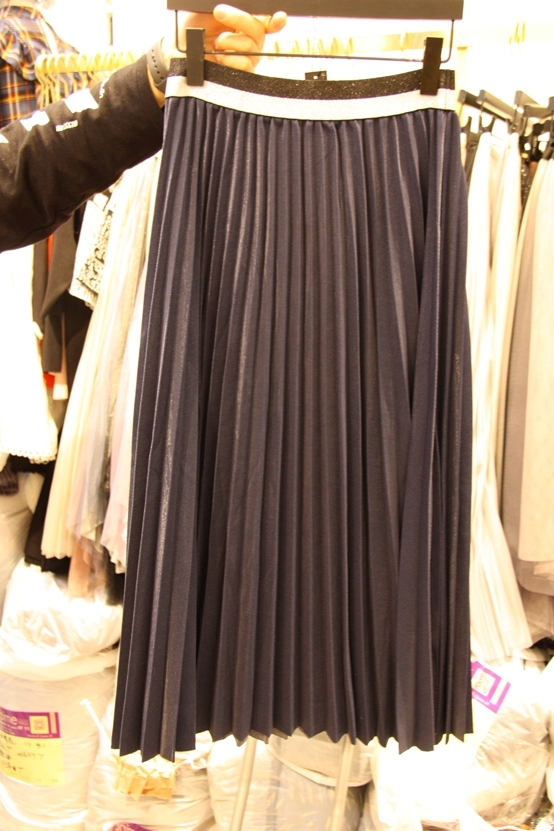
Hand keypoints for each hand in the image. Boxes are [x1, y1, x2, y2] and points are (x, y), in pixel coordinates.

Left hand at [165, 4, 286, 71]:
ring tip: (215, 43)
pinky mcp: (238, 78)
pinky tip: (219, 59)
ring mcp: (243, 61)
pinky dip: (231, 59)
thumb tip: (246, 6)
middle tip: (218, 12)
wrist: (175, 53)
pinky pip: (246, 65)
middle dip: (240, 19)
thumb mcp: (206, 9)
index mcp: (241, 24)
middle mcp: (245, 42)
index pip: (265, 22)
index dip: (274, 20)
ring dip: (230, 41)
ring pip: (252, 48)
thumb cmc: (189, 31)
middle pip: (259, 31)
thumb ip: (228, 8)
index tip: (278, 18)